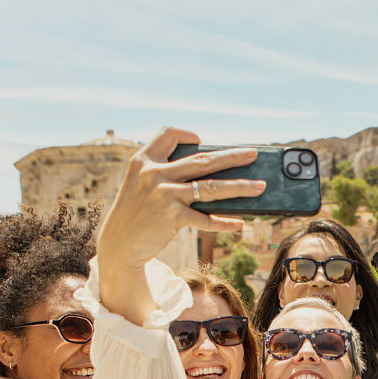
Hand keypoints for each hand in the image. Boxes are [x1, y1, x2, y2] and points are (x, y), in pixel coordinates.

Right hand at [97, 127, 265, 269]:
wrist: (118, 245)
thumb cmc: (135, 214)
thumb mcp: (141, 186)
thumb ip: (166, 174)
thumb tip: (214, 176)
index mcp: (144, 160)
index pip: (168, 134)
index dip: (187, 135)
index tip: (202, 139)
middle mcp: (154, 173)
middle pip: (202, 160)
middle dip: (232, 157)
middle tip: (253, 155)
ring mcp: (163, 194)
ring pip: (211, 187)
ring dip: (239, 187)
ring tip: (259, 187)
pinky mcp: (171, 217)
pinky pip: (205, 219)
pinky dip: (224, 222)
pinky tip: (239, 224)